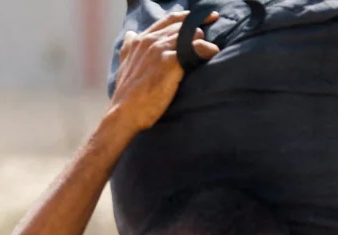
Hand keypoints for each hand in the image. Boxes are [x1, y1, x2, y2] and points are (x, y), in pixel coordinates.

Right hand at [109, 10, 219, 133]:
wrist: (125, 113)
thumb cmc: (127, 94)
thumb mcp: (124, 63)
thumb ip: (130, 47)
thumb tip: (131, 34)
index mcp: (141, 39)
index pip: (170, 20)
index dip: (189, 17)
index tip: (206, 18)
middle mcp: (150, 40)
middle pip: (183, 27)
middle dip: (198, 34)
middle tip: (206, 45)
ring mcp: (160, 49)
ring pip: (191, 34)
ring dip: (203, 42)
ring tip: (209, 54)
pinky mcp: (169, 62)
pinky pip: (196, 48)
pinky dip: (207, 49)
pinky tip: (212, 54)